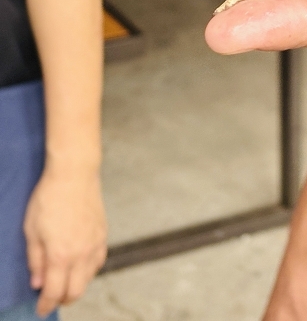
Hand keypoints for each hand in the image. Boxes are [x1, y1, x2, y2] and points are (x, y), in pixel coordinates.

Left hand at [23, 166, 106, 316]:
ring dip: (76, 285)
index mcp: (61, 254)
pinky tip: (81, 266)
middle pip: (75, 291)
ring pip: (89, 278)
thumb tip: (38, 282)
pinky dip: (89, 270)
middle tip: (51, 298)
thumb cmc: (50, 197)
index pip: (54, 291)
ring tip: (64, 282)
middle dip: (62, 299)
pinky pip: (99, 261)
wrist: (75, 173)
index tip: (40, 309)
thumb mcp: (31, 229)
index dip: (46, 304)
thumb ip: (35, 260)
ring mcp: (95, 243)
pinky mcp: (103, 232)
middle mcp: (81, 253)